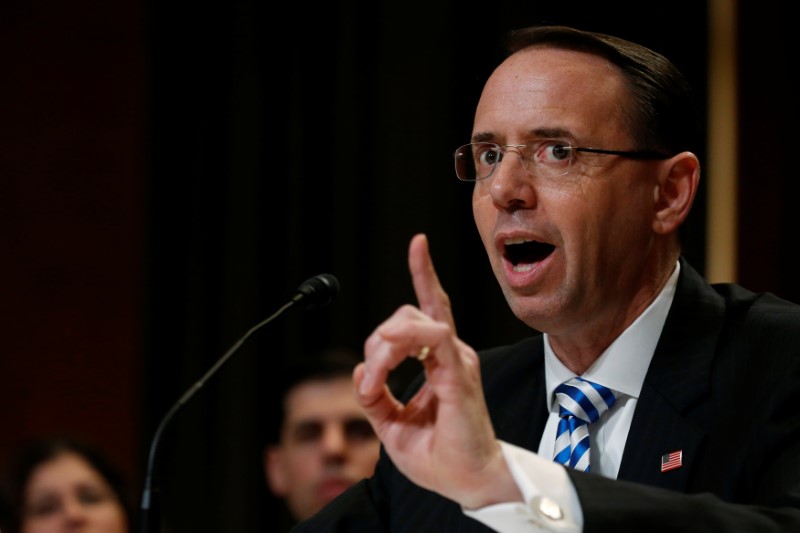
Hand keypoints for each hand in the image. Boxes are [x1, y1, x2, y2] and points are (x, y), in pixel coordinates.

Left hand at [355, 233, 520, 507]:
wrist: (468, 482)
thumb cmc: (439, 455)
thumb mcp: (392, 425)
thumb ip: (376, 396)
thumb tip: (361, 371)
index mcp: (441, 362)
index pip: (428, 310)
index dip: (417, 283)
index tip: (410, 266)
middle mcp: (452, 354)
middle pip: (408, 314)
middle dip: (379, 339)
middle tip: (373, 381)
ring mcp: (458, 360)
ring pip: (414, 321)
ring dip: (384, 346)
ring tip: (377, 380)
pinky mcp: (459, 373)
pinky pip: (433, 337)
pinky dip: (400, 347)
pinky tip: (385, 366)